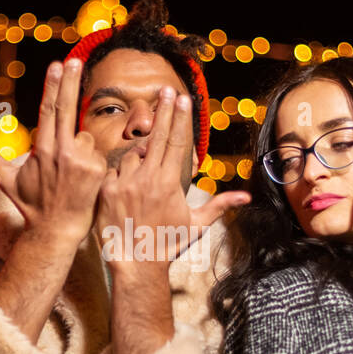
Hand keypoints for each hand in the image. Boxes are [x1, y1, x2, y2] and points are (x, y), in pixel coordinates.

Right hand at [0, 58, 107, 243]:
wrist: (56, 231)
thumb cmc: (33, 205)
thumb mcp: (8, 181)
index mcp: (41, 150)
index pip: (48, 111)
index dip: (53, 86)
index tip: (57, 64)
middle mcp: (59, 152)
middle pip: (66, 109)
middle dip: (70, 82)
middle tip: (75, 59)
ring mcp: (80, 161)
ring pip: (85, 137)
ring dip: (81, 147)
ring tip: (72, 173)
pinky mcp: (96, 170)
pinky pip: (97, 153)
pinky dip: (93, 160)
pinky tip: (85, 179)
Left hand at [96, 87, 248, 274]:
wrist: (137, 264)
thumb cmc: (167, 244)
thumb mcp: (196, 225)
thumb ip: (219, 205)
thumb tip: (246, 198)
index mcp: (170, 182)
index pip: (177, 142)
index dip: (180, 118)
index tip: (182, 98)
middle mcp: (148, 178)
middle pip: (157, 136)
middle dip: (163, 111)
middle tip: (166, 89)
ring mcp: (125, 183)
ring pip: (132, 156)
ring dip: (138, 159)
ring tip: (143, 178)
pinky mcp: (106, 190)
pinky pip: (113, 171)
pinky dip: (120, 174)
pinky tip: (126, 187)